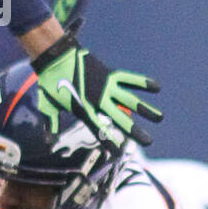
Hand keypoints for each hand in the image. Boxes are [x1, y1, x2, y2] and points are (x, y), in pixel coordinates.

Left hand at [32, 30, 161, 148]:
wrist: (56, 56)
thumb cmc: (50, 81)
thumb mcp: (48, 106)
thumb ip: (51, 124)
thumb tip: (48, 142)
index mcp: (83, 109)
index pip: (98, 129)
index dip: (108, 140)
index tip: (118, 152)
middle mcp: (97, 99)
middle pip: (120, 118)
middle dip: (135, 131)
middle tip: (149, 141)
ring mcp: (105, 86)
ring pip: (129, 100)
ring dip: (146, 109)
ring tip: (159, 117)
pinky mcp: (109, 74)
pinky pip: (128, 79)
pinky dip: (142, 82)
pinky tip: (157, 86)